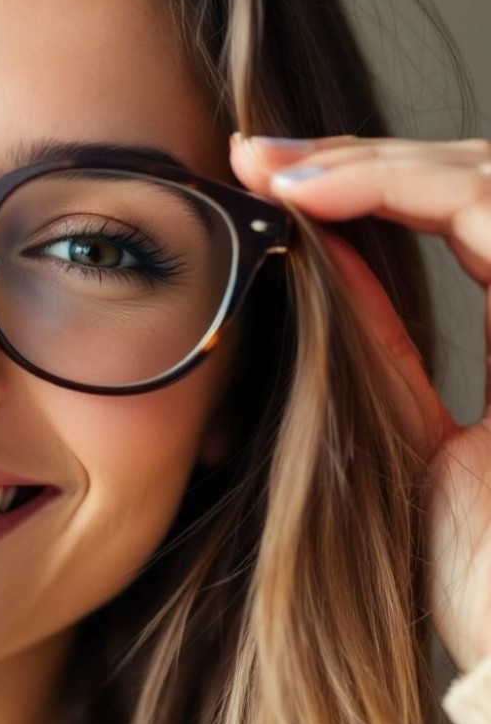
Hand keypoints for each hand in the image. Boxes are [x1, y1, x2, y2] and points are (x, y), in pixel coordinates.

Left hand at [230, 133, 490, 672]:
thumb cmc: (472, 568)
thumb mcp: (401, 425)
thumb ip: (377, 338)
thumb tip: (320, 253)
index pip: (465, 214)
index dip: (372, 180)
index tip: (270, 173)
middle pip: (478, 178)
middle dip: (362, 156)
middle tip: (257, 155)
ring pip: (489, 177)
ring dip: (373, 159)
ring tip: (274, 171)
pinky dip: (409, 188)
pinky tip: (319, 194)